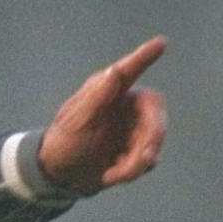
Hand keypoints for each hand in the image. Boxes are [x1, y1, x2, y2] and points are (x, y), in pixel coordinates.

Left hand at [39, 36, 167, 195]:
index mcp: (108, 92)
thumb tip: (114, 71)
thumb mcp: (76, 123)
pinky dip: (132, 171)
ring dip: (137, 162)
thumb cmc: (63, 144)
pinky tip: (112, 174)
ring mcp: (133, 127)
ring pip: (154, 139)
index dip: (145, 57)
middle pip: (155, 113)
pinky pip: (148, 159)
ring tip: (112, 175)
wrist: (61, 178)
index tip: (161, 43)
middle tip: (145, 159)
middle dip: (153, 137)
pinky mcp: (136, 148)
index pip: (129, 71)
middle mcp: (126, 105)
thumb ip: (96, 97)